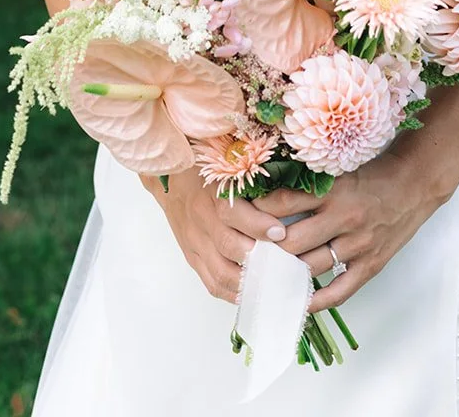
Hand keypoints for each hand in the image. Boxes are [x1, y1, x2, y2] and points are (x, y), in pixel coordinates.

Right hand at [140, 169, 287, 302]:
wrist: (169, 178)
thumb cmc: (206, 168)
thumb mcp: (226, 164)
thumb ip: (252, 176)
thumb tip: (290, 187)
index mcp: (210, 192)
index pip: (231, 212)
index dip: (257, 224)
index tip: (280, 232)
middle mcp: (201, 219)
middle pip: (228, 245)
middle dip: (258, 259)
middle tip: (285, 266)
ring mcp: (194, 242)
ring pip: (220, 272)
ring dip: (248, 281)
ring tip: (273, 284)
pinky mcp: (192, 257)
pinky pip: (211, 283)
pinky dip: (233, 293)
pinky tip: (253, 294)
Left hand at [252, 152, 442, 311]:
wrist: (413, 183)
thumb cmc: (372, 174)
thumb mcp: (338, 169)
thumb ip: (308, 182)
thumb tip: (267, 194)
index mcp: (333, 189)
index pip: (285, 203)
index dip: (259, 213)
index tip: (239, 219)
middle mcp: (343, 216)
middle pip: (293, 241)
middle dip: (266, 251)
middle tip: (243, 257)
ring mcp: (358, 243)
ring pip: (312, 266)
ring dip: (286, 275)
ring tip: (262, 280)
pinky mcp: (371, 264)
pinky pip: (340, 289)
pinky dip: (317, 300)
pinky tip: (298, 303)